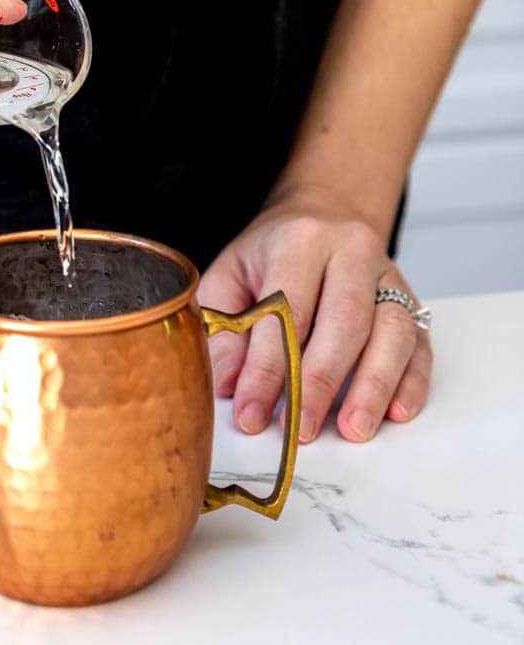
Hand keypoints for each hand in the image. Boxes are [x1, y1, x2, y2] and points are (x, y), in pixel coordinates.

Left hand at [197, 183, 432, 443]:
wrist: (324, 214)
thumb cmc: (272, 253)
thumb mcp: (231, 275)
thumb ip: (224, 328)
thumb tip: (226, 384)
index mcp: (301, 240)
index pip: (286, 310)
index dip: (267, 369)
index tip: (251, 414)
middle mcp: (352, 251)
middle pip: (344, 322)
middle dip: (320, 383)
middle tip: (301, 431)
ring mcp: (388, 276)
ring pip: (392, 333)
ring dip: (373, 386)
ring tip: (353, 429)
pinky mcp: (412, 300)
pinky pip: (420, 343)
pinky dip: (411, 381)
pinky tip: (395, 412)